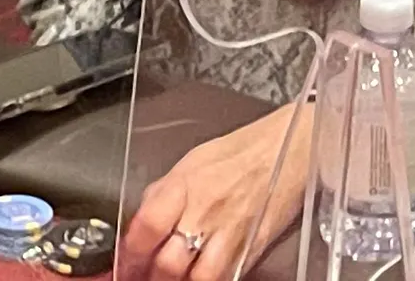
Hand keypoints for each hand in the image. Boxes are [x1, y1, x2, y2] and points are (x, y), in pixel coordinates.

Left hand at [121, 102, 313, 280]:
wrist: (292, 147)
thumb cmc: (244, 150)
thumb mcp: (193, 160)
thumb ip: (165, 191)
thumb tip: (141, 219)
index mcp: (186, 183)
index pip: (147, 226)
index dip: (129, 253)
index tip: (123, 263)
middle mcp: (207, 210)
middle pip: (168, 262)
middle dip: (149, 278)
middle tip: (140, 278)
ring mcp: (232, 233)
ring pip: (196, 279)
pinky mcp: (252, 249)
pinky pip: (225, 277)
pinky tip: (198, 278)